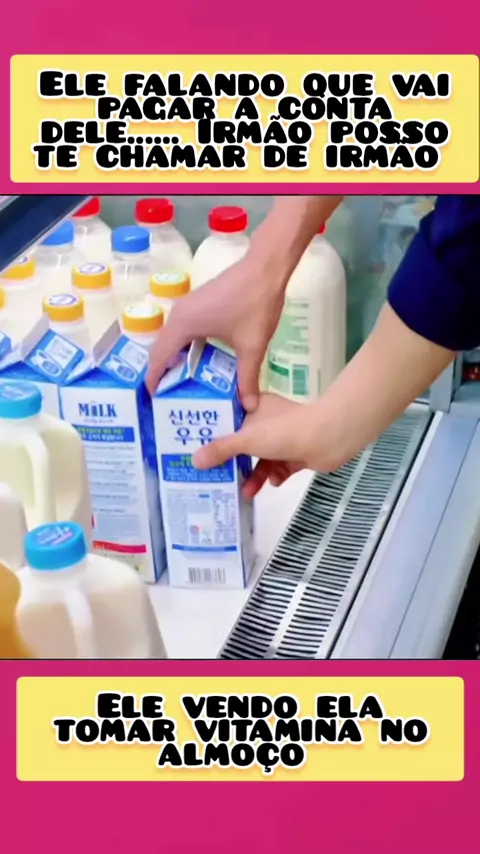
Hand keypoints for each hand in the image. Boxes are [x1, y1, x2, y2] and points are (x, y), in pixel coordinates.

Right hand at [146, 255, 285, 410]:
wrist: (265, 268)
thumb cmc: (255, 306)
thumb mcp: (252, 347)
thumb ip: (247, 379)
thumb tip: (250, 407)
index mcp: (183, 325)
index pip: (159, 358)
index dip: (154, 379)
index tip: (155, 401)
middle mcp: (178, 315)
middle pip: (161, 348)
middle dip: (162, 372)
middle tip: (170, 397)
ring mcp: (187, 307)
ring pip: (172, 338)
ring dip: (174, 359)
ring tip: (183, 384)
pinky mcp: (197, 303)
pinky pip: (182, 330)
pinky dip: (184, 347)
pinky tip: (199, 361)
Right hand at [193, 394, 330, 498]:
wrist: (328, 438)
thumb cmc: (284, 430)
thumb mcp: (247, 439)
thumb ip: (221, 450)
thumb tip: (194, 461)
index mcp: (254, 408)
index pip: (229, 419)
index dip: (214, 434)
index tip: (198, 448)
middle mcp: (268, 422)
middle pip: (243, 443)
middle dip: (233, 461)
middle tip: (215, 476)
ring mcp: (283, 439)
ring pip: (261, 459)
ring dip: (254, 476)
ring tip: (244, 492)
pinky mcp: (296, 455)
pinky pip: (279, 468)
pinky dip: (274, 477)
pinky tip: (272, 483)